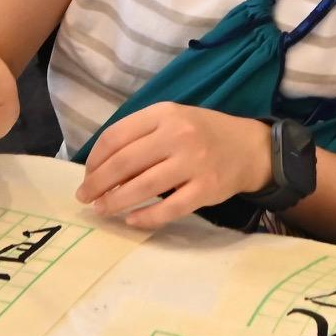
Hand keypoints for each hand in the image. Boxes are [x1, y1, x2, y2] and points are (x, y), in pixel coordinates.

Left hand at [76, 104, 270, 228]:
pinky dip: (146, 217)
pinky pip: (169, 208)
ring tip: (102, 210)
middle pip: (124, 162)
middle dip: (98, 183)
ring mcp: (193, 163)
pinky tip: (132, 221)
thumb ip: (140, 137)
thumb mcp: (172, 121)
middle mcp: (177, 135)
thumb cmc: (202, 133)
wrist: (250, 147)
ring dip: (115, 202)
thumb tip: (102, 170)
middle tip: (84, 197)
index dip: (94, 160)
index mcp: (163, 114)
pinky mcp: (207, 189)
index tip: (86, 175)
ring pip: (142, 187)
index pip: (115, 136)